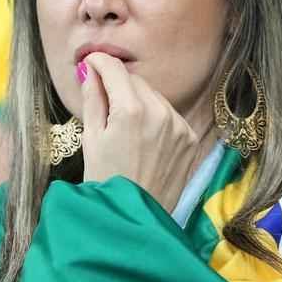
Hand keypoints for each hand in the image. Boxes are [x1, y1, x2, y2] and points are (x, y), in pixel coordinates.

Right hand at [79, 53, 207, 213]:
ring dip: (139, 102)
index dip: (99, 62)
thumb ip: (93, 97)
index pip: (114, 69)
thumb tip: (91, 70)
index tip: (91, 64)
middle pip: (136, 81)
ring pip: (154, 97)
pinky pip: (170, 115)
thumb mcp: (91, 138)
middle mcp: (160, 112)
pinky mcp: (190, 138)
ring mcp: (178, 125)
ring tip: (125, 128)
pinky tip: (144, 140)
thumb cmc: (105, 180)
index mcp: (130, 110)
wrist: (132, 218)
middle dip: (118, 85)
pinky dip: (157, 119)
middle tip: (104, 102)